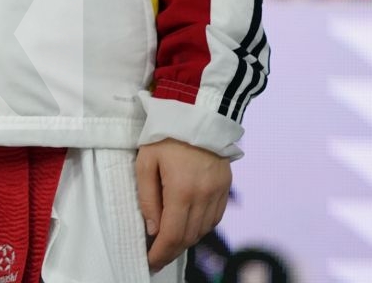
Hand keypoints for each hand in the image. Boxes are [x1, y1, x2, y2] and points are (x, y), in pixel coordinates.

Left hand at [135, 138, 230, 271]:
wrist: (197, 110)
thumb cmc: (165, 133)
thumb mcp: (146, 160)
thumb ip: (147, 197)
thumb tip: (152, 229)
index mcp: (182, 190)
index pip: (172, 236)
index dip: (160, 254)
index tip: (150, 262)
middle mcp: (204, 196)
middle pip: (189, 237)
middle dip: (171, 250)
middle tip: (157, 254)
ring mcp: (218, 192)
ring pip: (203, 230)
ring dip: (186, 239)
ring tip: (170, 239)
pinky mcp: (226, 185)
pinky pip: (214, 217)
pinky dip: (201, 226)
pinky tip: (189, 223)